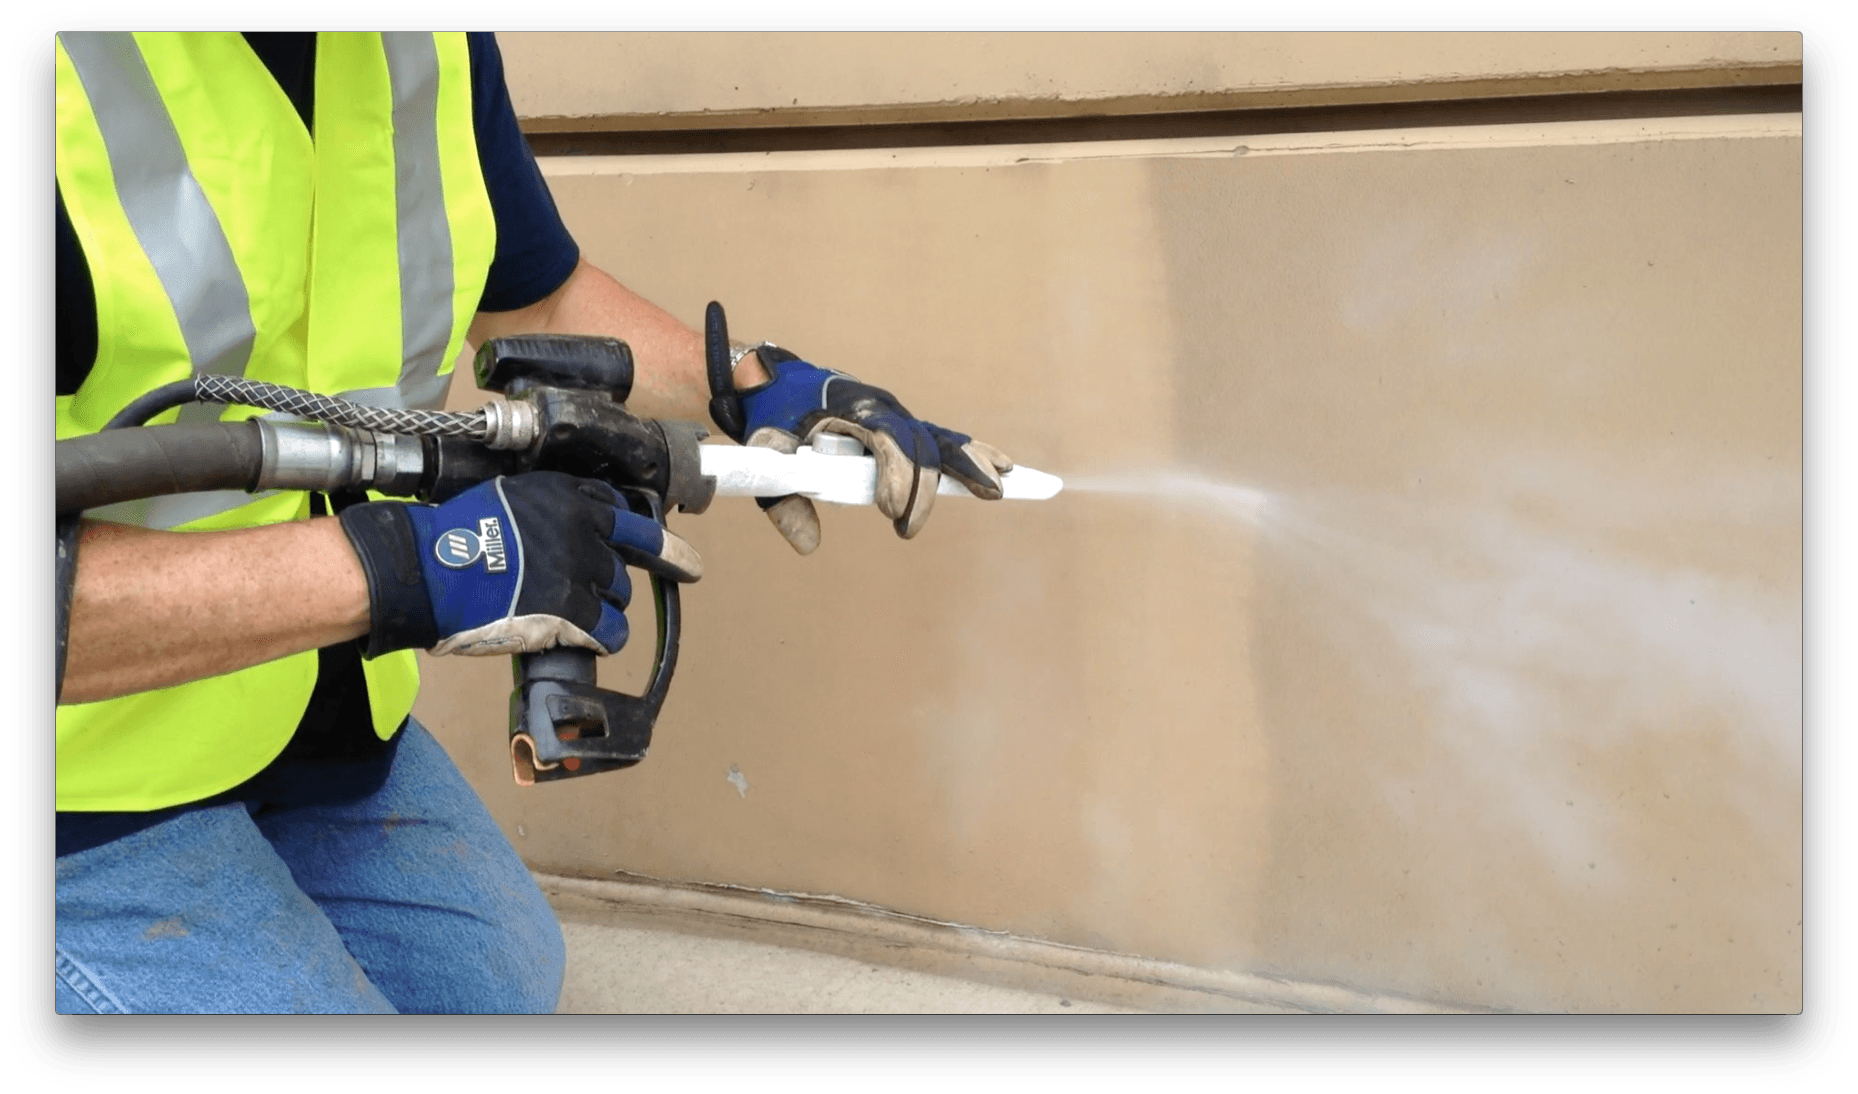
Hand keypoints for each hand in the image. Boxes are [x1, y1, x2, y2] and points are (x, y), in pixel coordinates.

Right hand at [338, 472, 700, 657]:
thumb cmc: (452, 537)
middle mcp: (580, 527)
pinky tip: (586, 639)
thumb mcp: (507, 500)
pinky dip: (603, 638)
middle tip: (581, 594)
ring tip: (568, 615)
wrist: (426, 570)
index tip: (681, 558)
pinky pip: (611, 630)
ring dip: (602, 609)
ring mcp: (578, 568)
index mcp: (565, 496)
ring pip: (619, 596)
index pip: (627, 516)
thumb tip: (568, 528)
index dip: (654, 541)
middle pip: (622, 564)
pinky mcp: (571, 609)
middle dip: (606, 581)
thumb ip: (546, 511)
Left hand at [734, 346, 1013, 552]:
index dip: (895, 476)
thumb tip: (809, 545)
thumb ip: (782, 496)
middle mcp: (884, 409)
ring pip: (941, 440)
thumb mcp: (767, 449)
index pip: (888, 443)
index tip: (889, 511)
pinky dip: (969, 454)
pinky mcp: (900, 426)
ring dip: (972, 464)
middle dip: (927, 487)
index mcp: (853, 409)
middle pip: (922, 446)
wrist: (777, 377)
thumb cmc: (772, 411)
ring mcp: (896, 416)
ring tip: (1004, 486)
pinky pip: (940, 441)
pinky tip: (1002, 468)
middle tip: (910, 529)